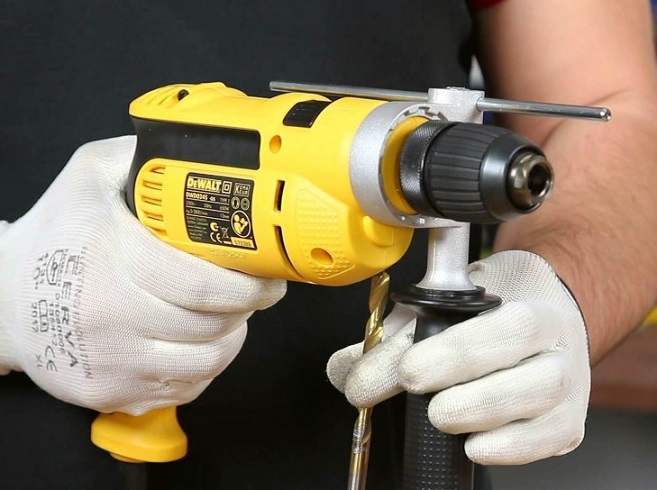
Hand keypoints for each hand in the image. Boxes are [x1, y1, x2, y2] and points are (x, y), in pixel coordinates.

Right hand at [0, 136, 285, 413]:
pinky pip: (185, 387)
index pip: (202, 284)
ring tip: (229, 314)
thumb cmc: (56, 234)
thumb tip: (200, 149)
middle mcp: (111, 316)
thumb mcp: (89, 174)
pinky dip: (204, 364)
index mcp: (111, 257)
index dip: (249, 284)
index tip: (268, 276)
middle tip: (253, 291)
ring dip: (231, 337)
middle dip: (247, 307)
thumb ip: (144, 158)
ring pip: (206, 361)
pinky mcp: (112, 393)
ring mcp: (112, 362)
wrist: (5, 299)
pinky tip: (197, 339)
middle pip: (211, 325)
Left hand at [327, 251, 589, 464]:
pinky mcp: (566, 424)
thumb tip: (344, 370)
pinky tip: (474, 445)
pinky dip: (509, 448)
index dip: (456, 351)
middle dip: (462, 376)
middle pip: (526, 366)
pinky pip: (545, 441)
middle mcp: (558, 343)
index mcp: (530, 303)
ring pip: (542, 404)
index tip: (405, 367)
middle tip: (413, 383)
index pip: (504, 326)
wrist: (546, 312)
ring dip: (482, 414)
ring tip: (440, 416)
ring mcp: (569, 386)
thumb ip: (395, 333)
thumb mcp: (443, 303)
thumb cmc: (490, 307)